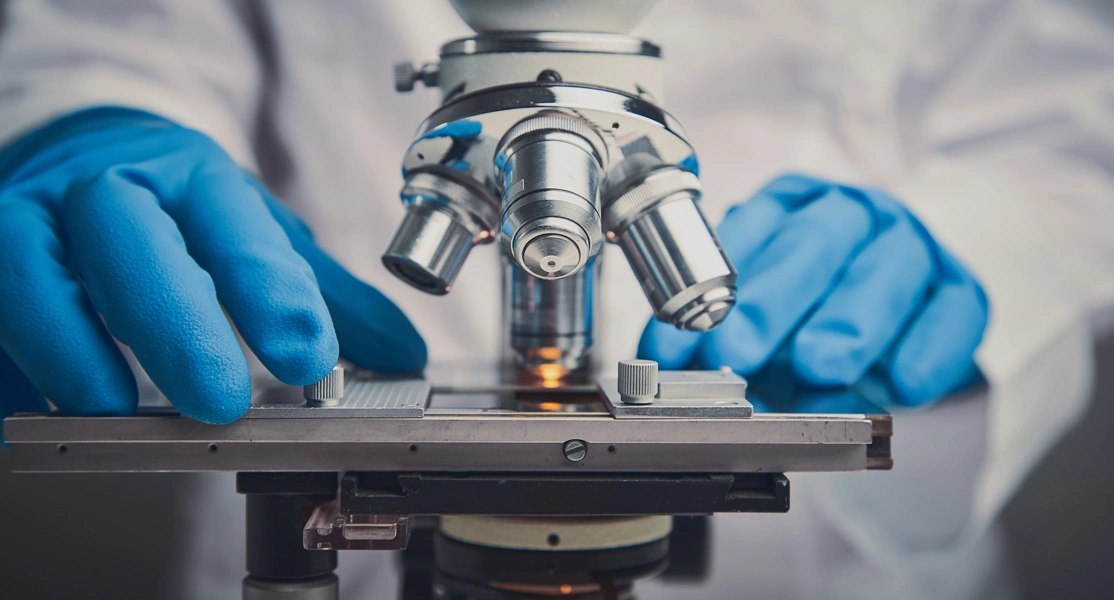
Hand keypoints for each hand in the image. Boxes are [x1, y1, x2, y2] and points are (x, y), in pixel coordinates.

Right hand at [0, 107, 424, 425]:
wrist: (79, 156)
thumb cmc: (172, 206)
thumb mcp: (249, 230)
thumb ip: (317, 292)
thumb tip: (399, 352)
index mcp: (191, 178)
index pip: (235, 228)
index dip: (271, 291)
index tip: (311, 356)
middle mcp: (105, 192)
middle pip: (131, 244)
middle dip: (175, 323)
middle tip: (219, 399)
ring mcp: (29, 222)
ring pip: (29, 275)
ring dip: (70, 348)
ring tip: (111, 408)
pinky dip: (11, 367)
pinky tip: (31, 407)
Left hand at [639, 173, 987, 405]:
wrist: (891, 331)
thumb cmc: (808, 319)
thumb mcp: (759, 325)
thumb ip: (724, 339)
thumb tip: (685, 373)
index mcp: (789, 208)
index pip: (746, 234)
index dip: (710, 289)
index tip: (682, 338)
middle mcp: (849, 214)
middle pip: (815, 242)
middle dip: (770, 301)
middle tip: (738, 349)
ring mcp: (910, 244)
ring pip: (888, 267)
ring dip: (849, 320)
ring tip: (818, 365)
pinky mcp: (960, 290)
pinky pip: (953, 312)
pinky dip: (928, 350)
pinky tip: (902, 384)